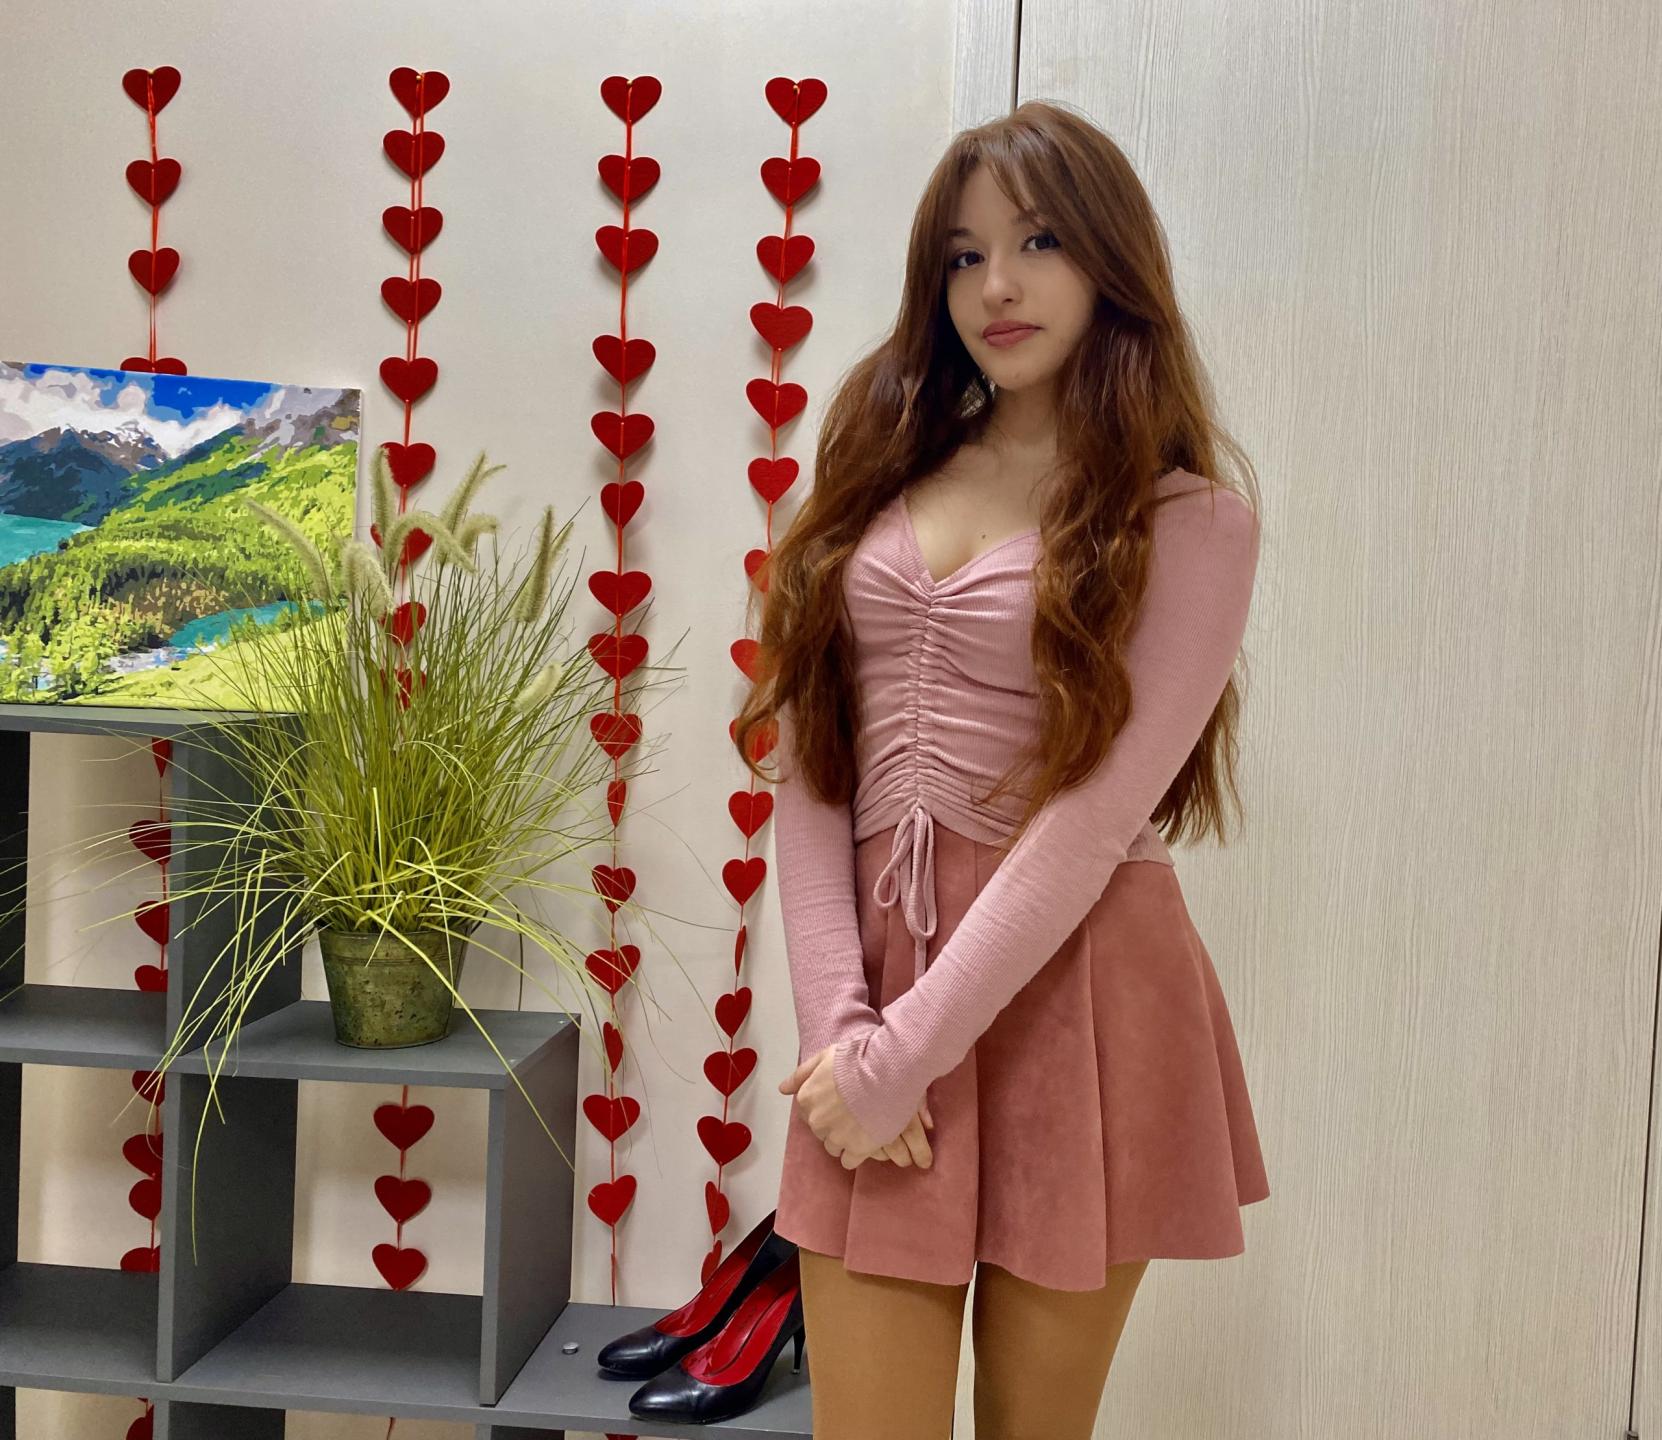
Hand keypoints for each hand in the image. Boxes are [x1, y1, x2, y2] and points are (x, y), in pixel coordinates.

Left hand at [780, 1044, 933, 1169]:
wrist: (886, 1073)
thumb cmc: (856, 1060)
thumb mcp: (824, 1057)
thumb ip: (801, 1074)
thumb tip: (782, 1089)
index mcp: (806, 1098)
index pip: (807, 1112)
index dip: (824, 1107)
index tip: (839, 1101)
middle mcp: (816, 1121)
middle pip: (820, 1131)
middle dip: (833, 1124)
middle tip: (853, 1111)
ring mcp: (836, 1137)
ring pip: (833, 1147)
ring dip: (843, 1140)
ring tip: (861, 1126)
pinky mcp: (856, 1150)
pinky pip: (848, 1161)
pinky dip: (856, 1154)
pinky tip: (866, 1140)